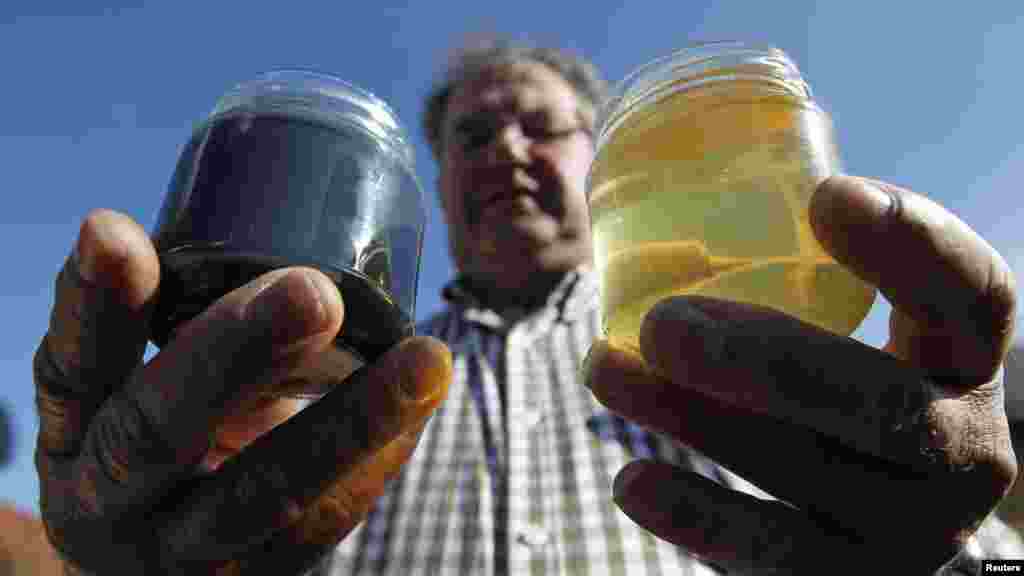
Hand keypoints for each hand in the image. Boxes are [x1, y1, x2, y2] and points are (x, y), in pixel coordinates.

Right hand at [34, 210, 450, 574]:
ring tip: (425, 360)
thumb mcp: (122, 396)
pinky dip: (377, 459)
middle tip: (314, 291)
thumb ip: (153, 325)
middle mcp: (114, 506)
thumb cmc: (148, 453)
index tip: (114, 232)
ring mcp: (187, 555)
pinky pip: (323, 521)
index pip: (73, 368)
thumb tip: (176, 223)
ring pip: (264, 494)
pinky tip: (420, 403)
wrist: (150, 571)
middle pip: (158, 434)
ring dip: (351, 422)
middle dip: (236, 355)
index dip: (96, 302)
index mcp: (74, 439)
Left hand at [583, 175, 1016, 573]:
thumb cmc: (856, 409)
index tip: (827, 196)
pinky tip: (631, 479)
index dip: (913, 243)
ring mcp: (914, 530)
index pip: (971, 297)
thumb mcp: (867, 347)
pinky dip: (697, 518)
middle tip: (662, 324)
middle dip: (765, 362)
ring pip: (804, 472)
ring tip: (602, 368)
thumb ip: (808, 293)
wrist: (894, 536)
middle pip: (881, 405)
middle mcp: (960, 451)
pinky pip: (773, 555)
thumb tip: (670, 216)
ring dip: (691, 419)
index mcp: (966, 366)